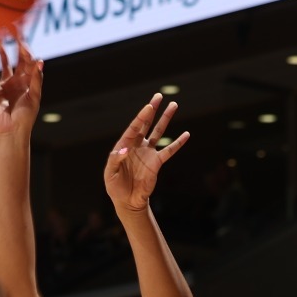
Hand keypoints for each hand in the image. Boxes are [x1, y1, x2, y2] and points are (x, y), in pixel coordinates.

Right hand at [0, 28, 42, 135]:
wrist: (13, 130)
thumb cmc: (27, 115)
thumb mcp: (34, 96)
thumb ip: (36, 79)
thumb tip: (40, 60)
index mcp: (28, 80)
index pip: (27, 60)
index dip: (25, 49)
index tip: (21, 40)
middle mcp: (16, 79)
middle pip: (15, 57)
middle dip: (13, 43)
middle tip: (10, 29)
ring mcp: (4, 83)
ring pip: (2, 62)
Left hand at [103, 95, 189, 212]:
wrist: (127, 201)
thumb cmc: (115, 187)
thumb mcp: (110, 174)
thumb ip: (116, 160)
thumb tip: (126, 150)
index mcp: (124, 145)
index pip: (133, 127)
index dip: (141, 117)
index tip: (148, 107)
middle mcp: (137, 145)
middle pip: (145, 123)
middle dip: (152, 110)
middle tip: (159, 96)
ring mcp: (148, 153)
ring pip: (158, 132)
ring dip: (165, 119)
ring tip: (173, 105)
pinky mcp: (157, 163)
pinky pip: (169, 151)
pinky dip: (177, 143)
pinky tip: (186, 134)